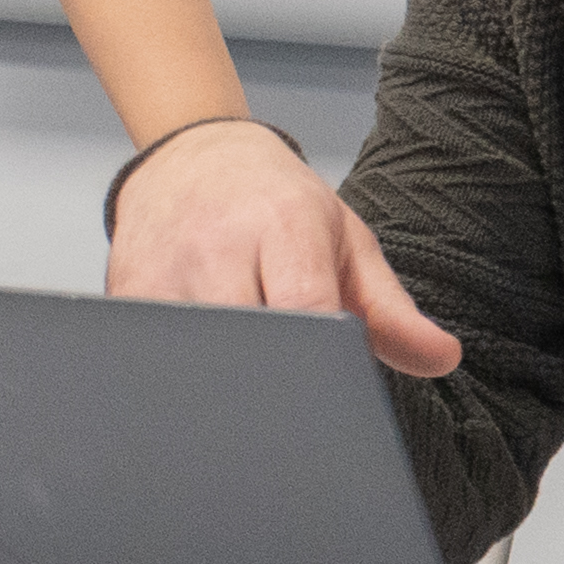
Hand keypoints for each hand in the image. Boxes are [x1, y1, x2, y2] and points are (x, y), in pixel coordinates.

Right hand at [105, 121, 459, 375]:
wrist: (194, 157)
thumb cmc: (274, 203)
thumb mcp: (347, 242)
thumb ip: (392, 308)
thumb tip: (442, 359)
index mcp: (283, 225)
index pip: (303, 309)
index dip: (317, 363)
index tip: (329, 396)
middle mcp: (215, 243)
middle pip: (242, 340)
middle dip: (267, 382)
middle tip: (287, 406)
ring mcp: (160, 268)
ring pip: (189, 355)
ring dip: (217, 380)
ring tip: (242, 388)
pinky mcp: (121, 290)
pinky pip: (147, 352)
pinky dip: (174, 371)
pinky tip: (196, 371)